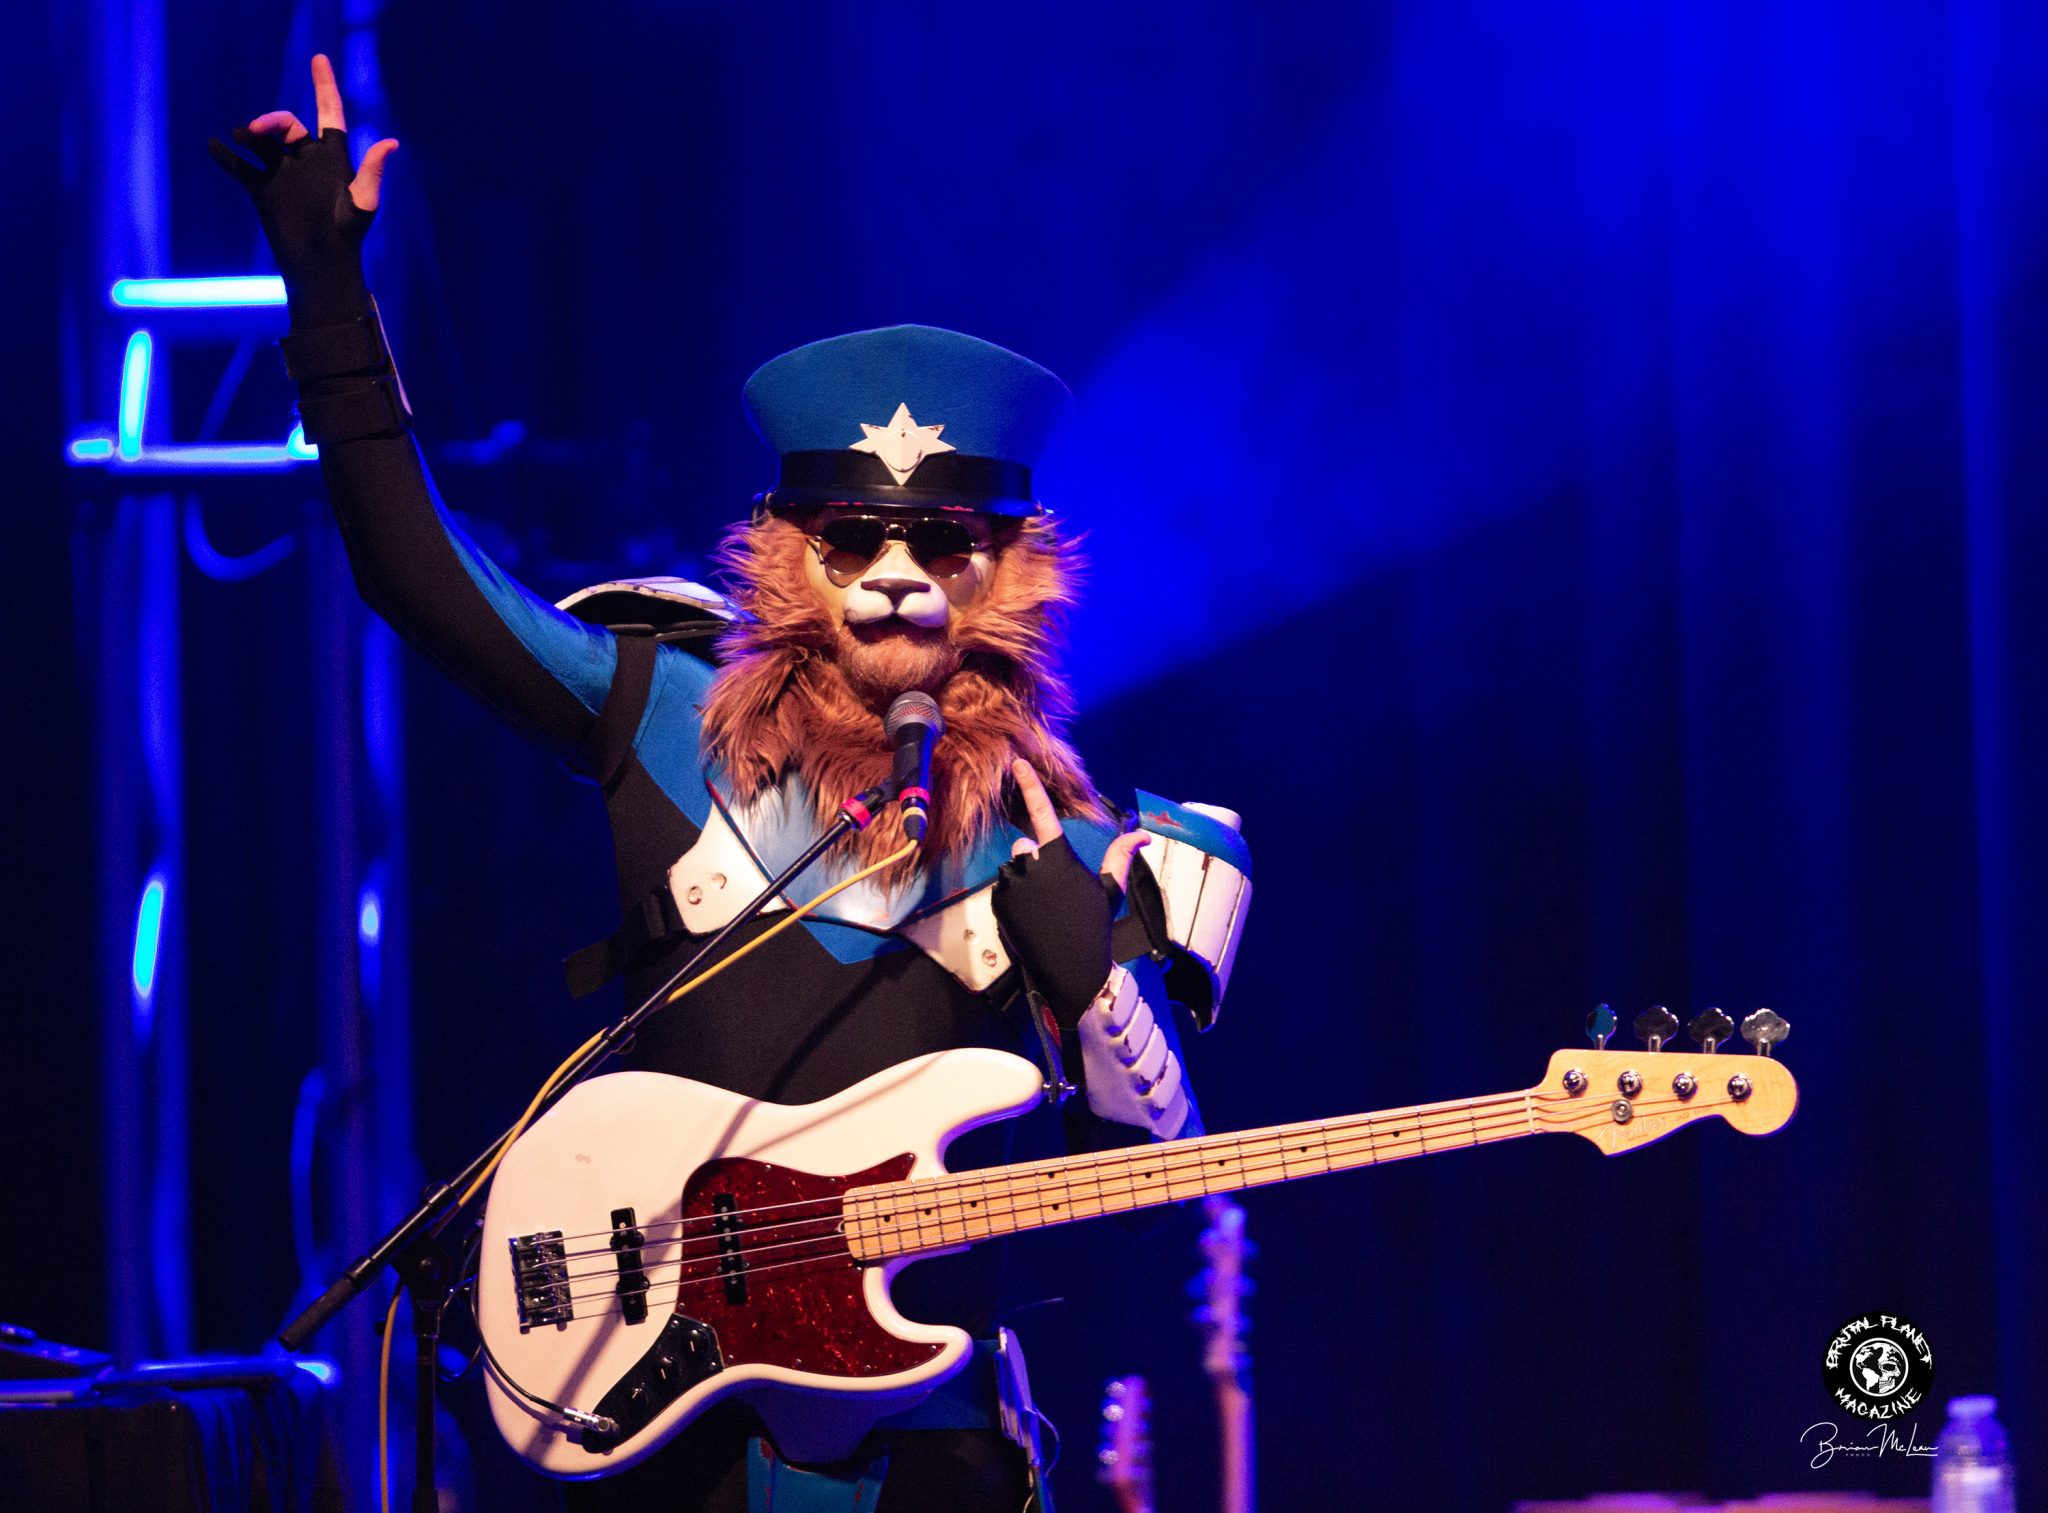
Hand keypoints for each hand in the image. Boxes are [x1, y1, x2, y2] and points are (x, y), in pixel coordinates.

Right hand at [208, 55, 398, 322]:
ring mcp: (283, 174)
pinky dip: (225, 157)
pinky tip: (212, 147)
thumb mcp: (362, 202)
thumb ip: (372, 172)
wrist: (321, 264)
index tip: (319, 59)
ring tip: (240, 137)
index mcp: (332, 157)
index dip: (324, 85)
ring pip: (261, 143)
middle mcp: (306, 161)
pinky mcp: (264, 190)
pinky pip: (240, 168)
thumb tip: (391, 143)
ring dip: (249, 135)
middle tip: (258, 130)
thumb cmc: (348, 235)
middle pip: (286, 125)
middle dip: (272, 121)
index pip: (328, 112)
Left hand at [992, 759, 1147, 1028]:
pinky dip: (1012, 900)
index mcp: (1060, 858)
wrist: (1071, 969)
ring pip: (1013, 869)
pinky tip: (1030, 919)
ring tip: (1040, 908)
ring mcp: (1012, 885)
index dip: (1030, 785)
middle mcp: (1032, 865)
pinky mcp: (998, 903)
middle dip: (1034, 861)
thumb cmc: (1094, 927)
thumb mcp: (1109, 890)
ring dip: (1022, 881)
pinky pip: (1002, 890)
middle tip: (1052, 892)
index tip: (1018, 763)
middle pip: (1026, 848)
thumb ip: (1120, 856)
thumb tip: (1143, 834)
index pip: (1042, 812)